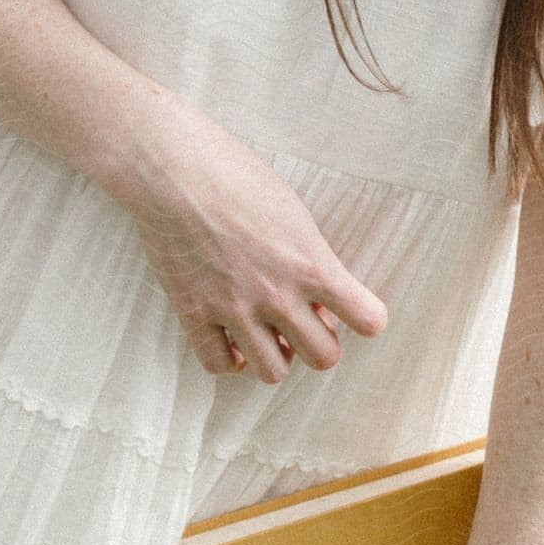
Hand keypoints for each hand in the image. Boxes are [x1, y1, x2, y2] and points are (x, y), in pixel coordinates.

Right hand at [117, 96, 387, 379]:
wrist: (175, 172)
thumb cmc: (236, 178)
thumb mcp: (293, 214)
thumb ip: (311, 260)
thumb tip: (316, 303)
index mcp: (311, 265)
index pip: (368, 320)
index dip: (363, 317)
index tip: (348, 309)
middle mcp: (277, 295)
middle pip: (324, 358)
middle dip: (319, 343)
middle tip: (302, 322)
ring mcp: (234, 308)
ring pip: (273, 372)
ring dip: (275, 355)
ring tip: (265, 333)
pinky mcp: (194, 313)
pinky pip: (219, 365)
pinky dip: (228, 359)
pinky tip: (229, 338)